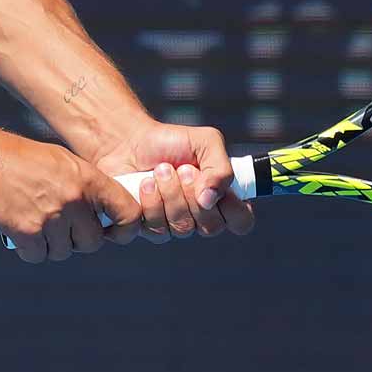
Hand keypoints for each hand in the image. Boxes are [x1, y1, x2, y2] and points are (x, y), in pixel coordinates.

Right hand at [0, 124, 143, 262]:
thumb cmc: (22, 160)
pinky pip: (39, 256)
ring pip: (64, 252)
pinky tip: (23, 232)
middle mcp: (74, 199)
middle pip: (93, 242)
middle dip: (78, 240)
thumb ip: (86, 188)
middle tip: (61, 227)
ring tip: (37, 223)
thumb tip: (101, 216)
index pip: (127, 212)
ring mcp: (51, 217)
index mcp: (88, 179)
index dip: (125, 228)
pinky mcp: (27, 232)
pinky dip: (31, 250)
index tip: (113, 232)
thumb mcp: (64, 162)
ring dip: (51, 245)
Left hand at [94, 121, 254, 243]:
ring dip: (171, 194)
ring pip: (183, 228)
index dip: (233, 210)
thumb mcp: (206, 142)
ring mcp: (177, 224)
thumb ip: (221, 168)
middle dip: (193, 194)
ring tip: (160, 170)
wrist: (130, 142)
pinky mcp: (152, 228)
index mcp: (222, 197)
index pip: (241, 222)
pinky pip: (158, 230)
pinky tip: (145, 184)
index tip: (218, 189)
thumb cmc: (172, 141)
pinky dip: (151, 202)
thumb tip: (211, 199)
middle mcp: (202, 215)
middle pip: (211, 227)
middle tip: (183, 169)